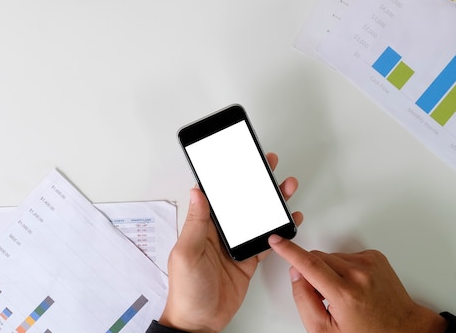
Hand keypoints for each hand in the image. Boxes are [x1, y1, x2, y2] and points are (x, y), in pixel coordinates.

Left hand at [159, 153, 302, 332]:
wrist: (199, 322)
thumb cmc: (186, 290)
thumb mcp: (187, 253)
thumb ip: (196, 223)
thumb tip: (197, 192)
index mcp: (202, 226)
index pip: (216, 195)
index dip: (228, 176)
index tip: (240, 159)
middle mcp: (218, 233)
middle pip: (240, 201)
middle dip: (254, 182)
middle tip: (267, 164)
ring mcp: (234, 246)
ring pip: (255, 217)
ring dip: (270, 202)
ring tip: (285, 187)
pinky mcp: (247, 261)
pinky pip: (264, 241)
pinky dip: (278, 230)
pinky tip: (289, 220)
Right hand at [268, 236, 447, 332]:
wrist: (404, 330)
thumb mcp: (326, 330)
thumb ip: (304, 300)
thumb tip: (296, 275)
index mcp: (345, 294)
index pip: (309, 264)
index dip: (289, 251)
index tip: (276, 241)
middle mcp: (359, 274)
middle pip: (317, 258)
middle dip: (312, 272)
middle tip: (322, 295)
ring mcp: (369, 264)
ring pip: (331, 255)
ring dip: (329, 270)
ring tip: (342, 292)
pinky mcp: (375, 257)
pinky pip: (346, 255)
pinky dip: (344, 267)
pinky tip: (352, 285)